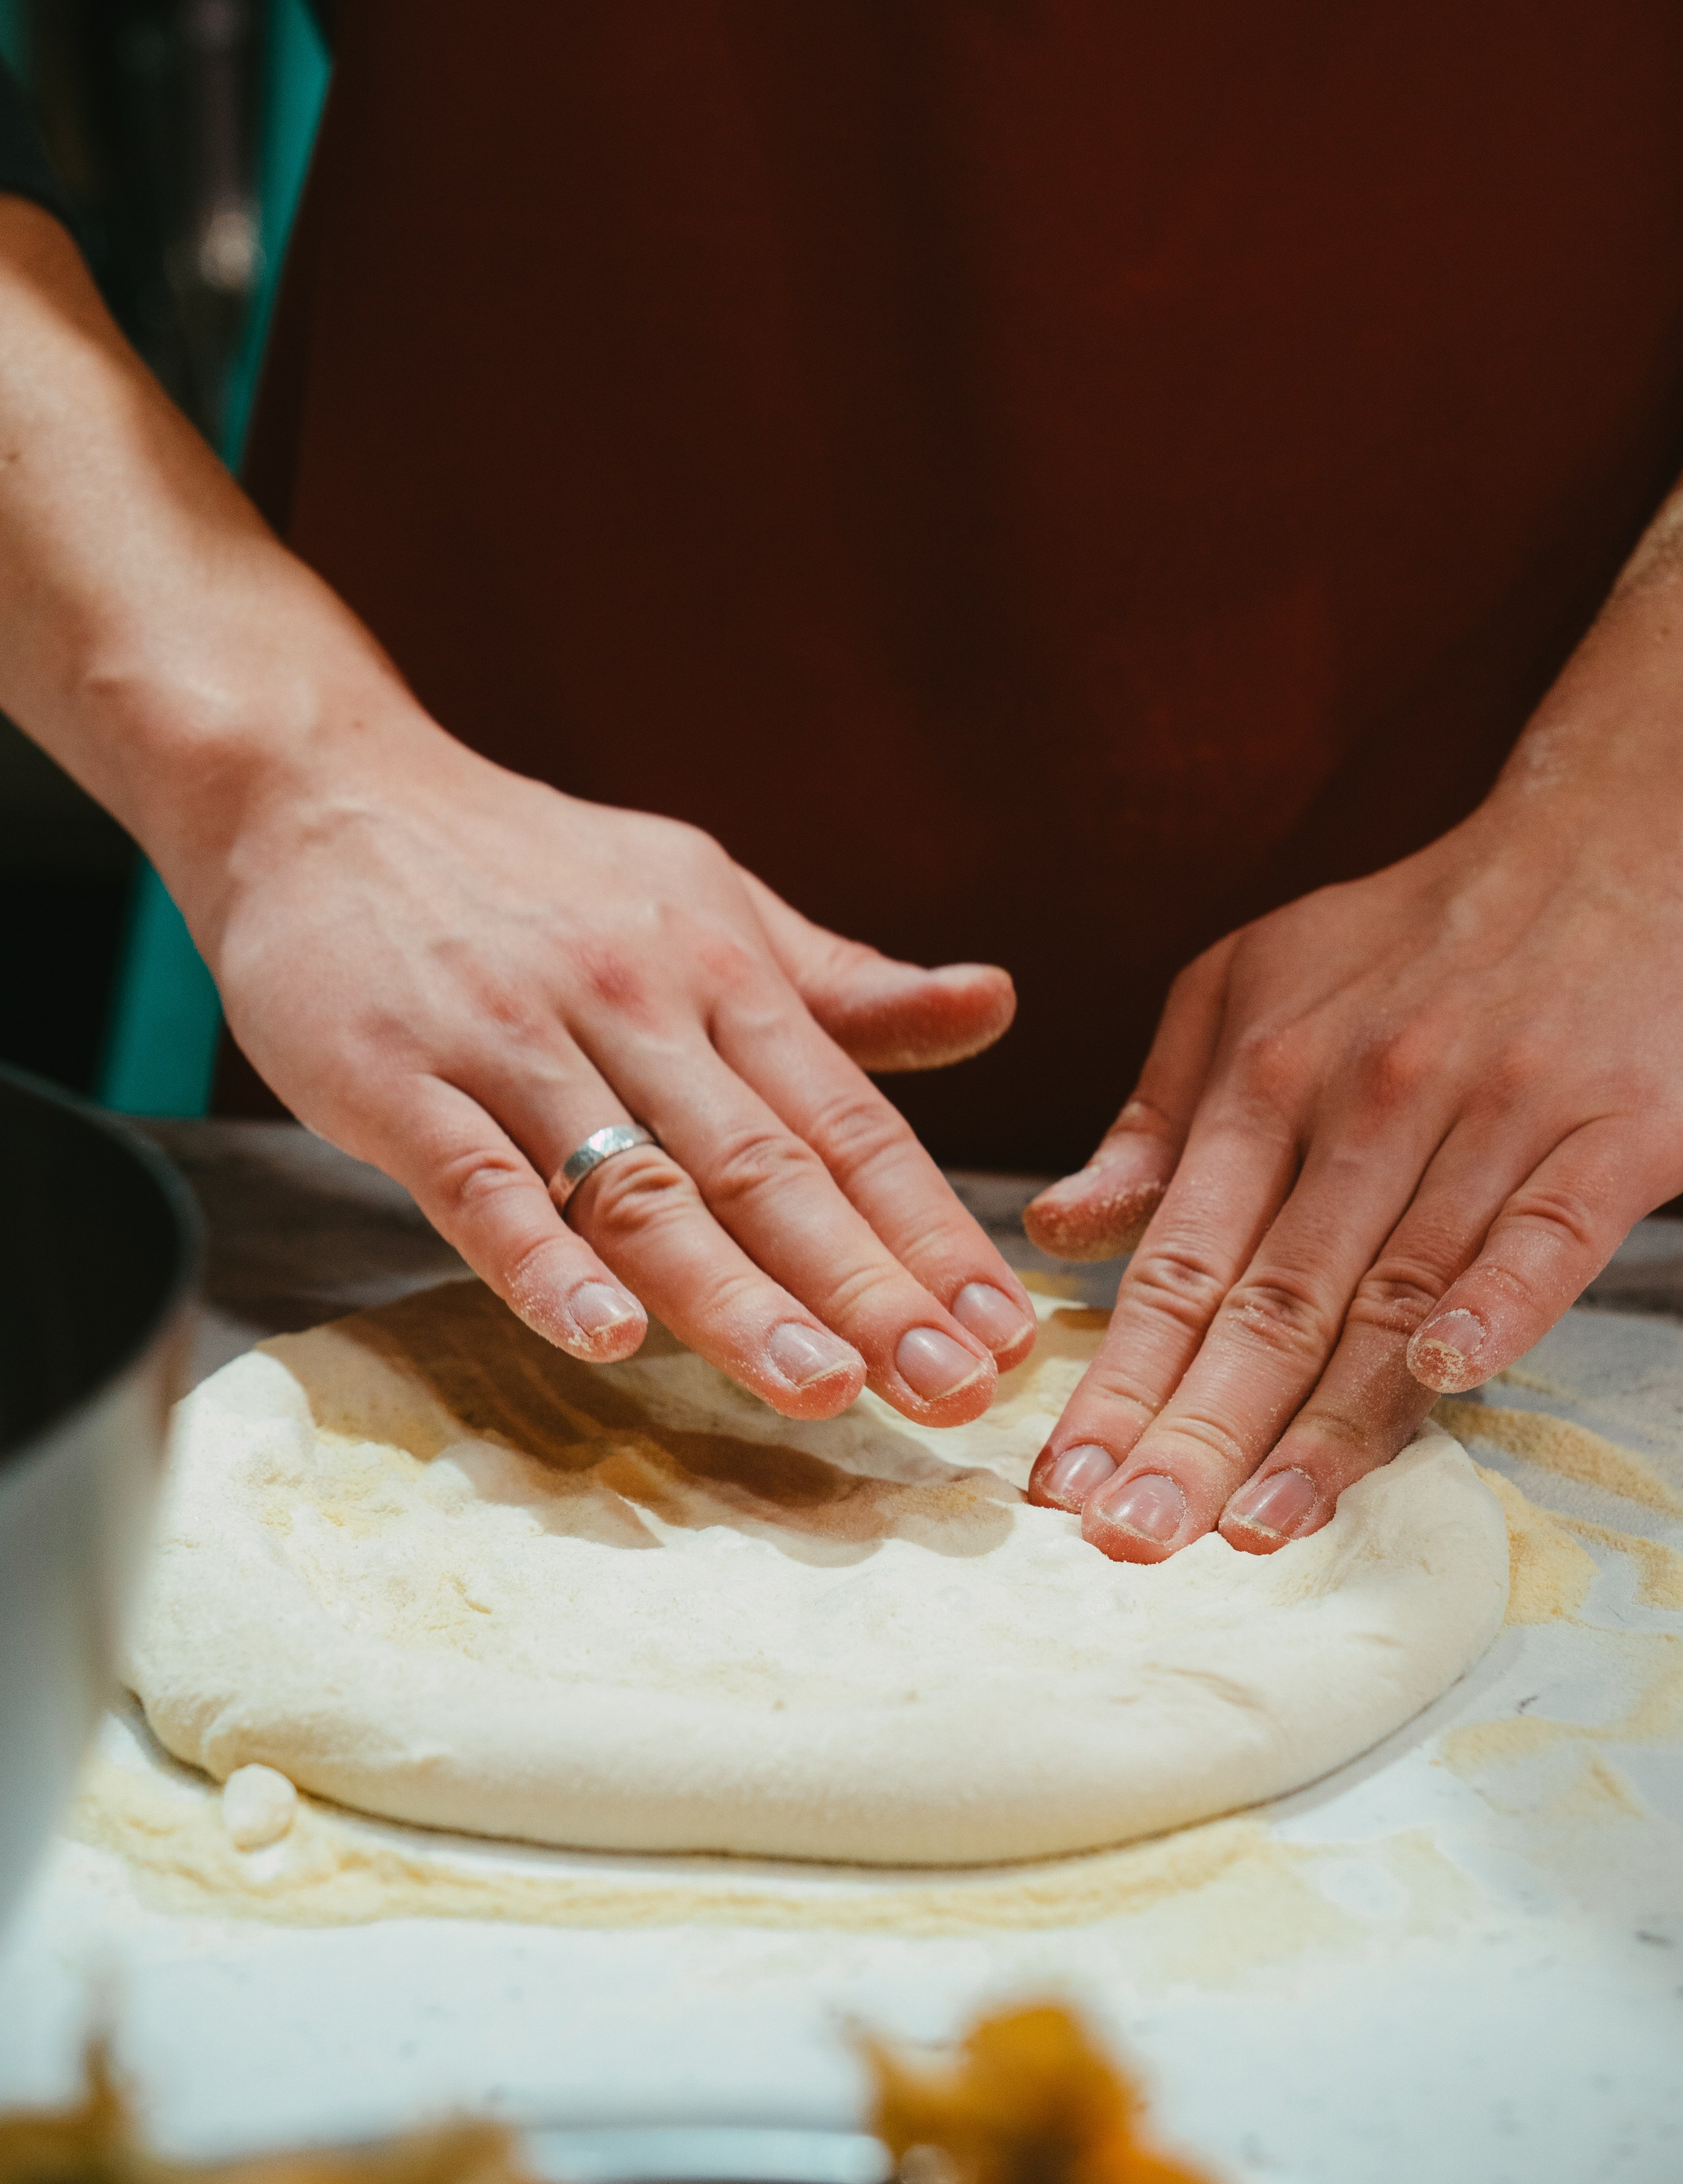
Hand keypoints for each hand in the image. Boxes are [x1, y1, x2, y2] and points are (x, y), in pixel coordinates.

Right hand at [208, 724, 1036, 1423]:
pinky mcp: (399, 1077)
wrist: (330, 792)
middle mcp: (635, 1004)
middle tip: (953, 1391)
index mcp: (720, 969)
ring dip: (736, 1295)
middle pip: (768, 1168)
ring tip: (821, 1388)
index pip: (849, 1124)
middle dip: (869, 1287)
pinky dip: (542, 1261)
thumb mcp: (707, 894)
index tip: (1007, 1333)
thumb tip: (994, 1005)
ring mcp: (515, 1040)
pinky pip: (479, 1181)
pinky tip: (606, 1333)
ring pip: (639, 1186)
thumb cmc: (536, 868)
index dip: (932, 1234)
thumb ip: (839, 981)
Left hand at [1019, 779, 1682, 1562]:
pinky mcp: (1610, 1129)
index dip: (1121, 1379)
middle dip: (1195, 1432)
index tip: (1065, 1481)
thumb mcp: (1243, 984)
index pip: (1180, 1259)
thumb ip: (1154, 1114)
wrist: (1601, 847)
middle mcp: (1366, 1099)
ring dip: (1323, 1422)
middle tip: (1131, 1542)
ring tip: (1251, 1530)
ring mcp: (1492, 1115)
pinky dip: (1498, 1304)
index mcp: (1267, 1072)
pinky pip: (1549, 1234)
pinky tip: (1443, 1384)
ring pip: (1396, 1293)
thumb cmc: (1403, 939)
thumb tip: (1055, 1228)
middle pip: (1271, 1299)